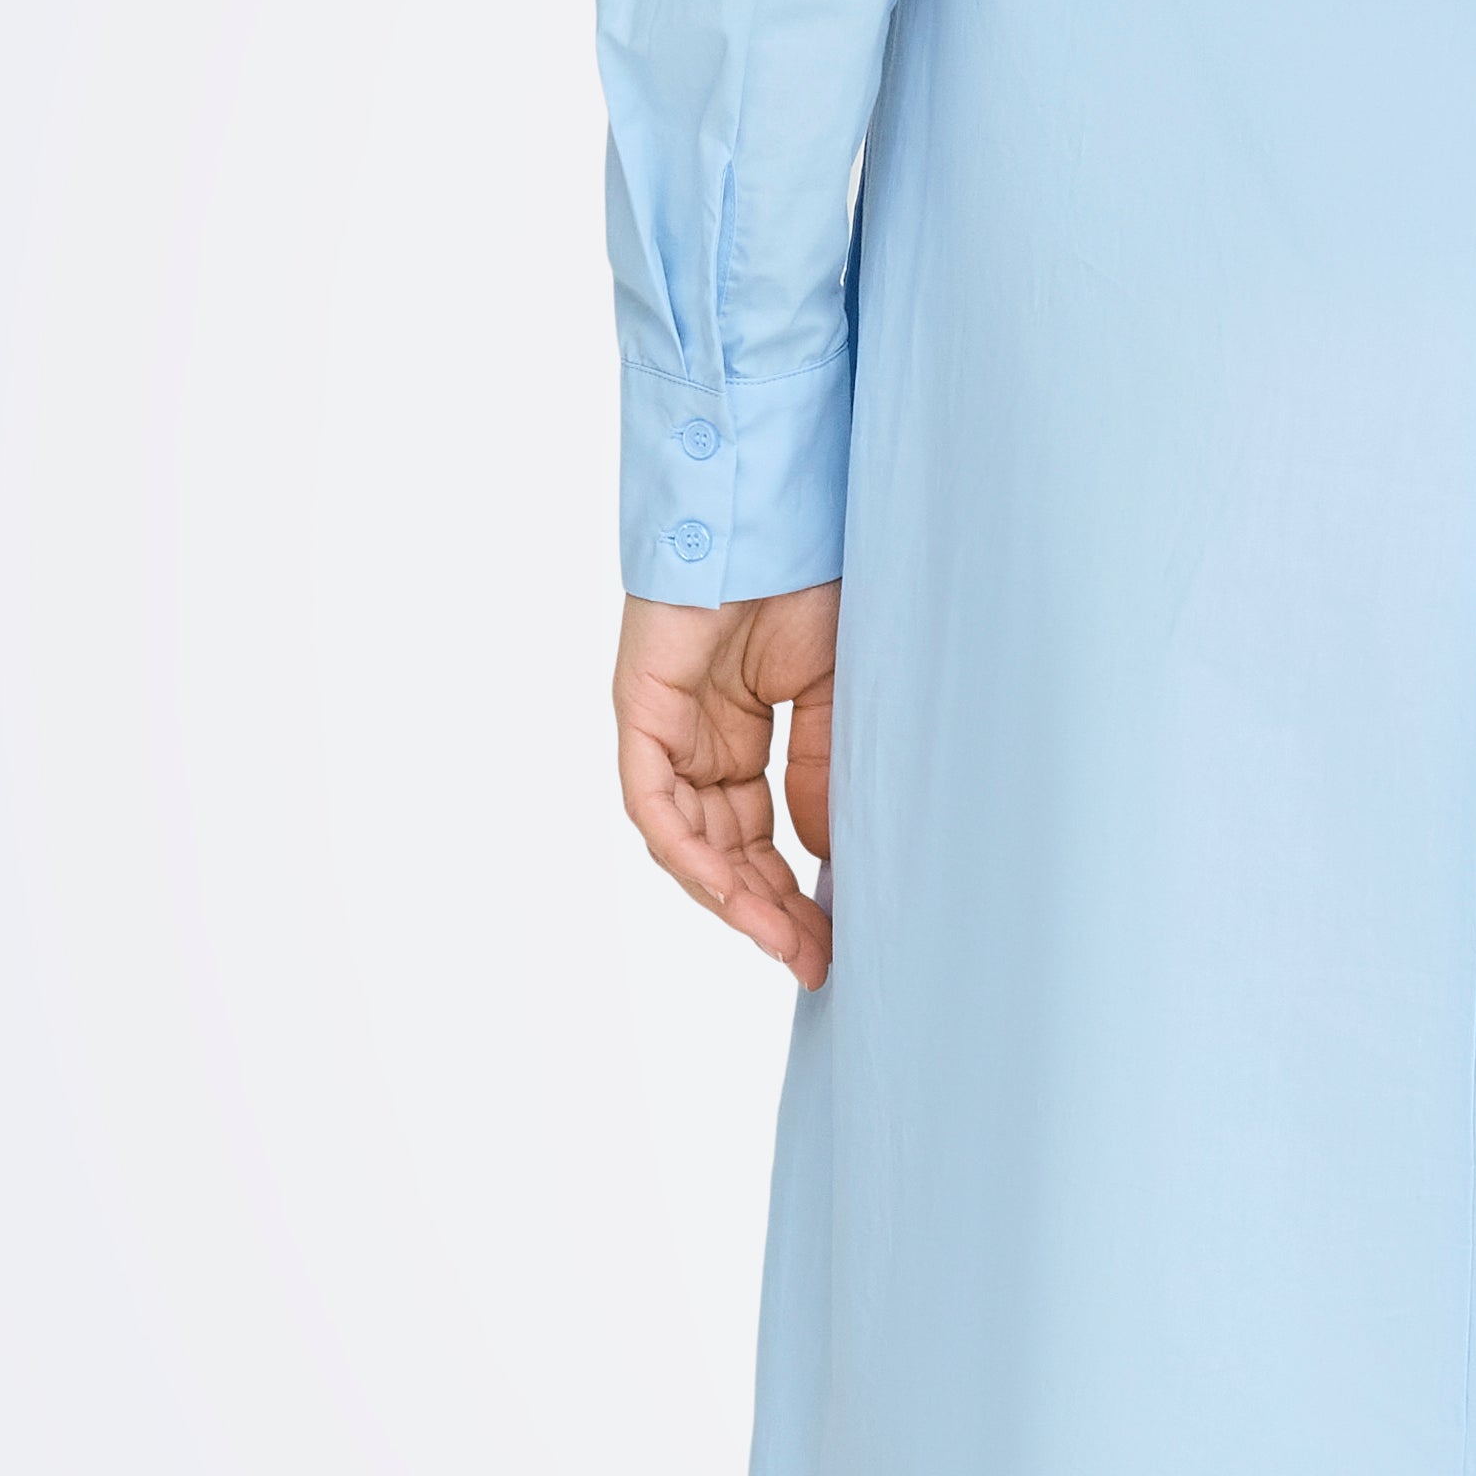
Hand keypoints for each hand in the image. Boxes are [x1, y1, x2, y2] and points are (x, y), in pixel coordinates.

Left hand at [613, 582, 841, 987]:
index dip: (790, 893)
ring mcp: (665, 730)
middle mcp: (698, 741)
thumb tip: (825, 858)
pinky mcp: (640, 711)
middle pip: (724, 852)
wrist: (775, 513)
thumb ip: (823, 774)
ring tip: (787, 943)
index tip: (829, 943)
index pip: (759, 836)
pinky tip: (732, 893)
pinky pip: (654, 803)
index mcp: (740, 736)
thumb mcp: (836, 695)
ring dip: (734, 898)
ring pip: (687, 841)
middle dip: (766, 912)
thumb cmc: (809, 581)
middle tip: (812, 961)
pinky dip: (689, 851)